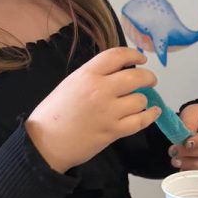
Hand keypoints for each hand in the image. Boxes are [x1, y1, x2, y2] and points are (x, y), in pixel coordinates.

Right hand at [25, 47, 159, 173]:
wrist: (45, 143)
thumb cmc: (53, 113)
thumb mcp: (70, 84)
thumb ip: (93, 76)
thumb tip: (118, 73)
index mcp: (87, 75)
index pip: (117, 56)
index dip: (134, 55)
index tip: (141, 59)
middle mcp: (101, 90)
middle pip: (136, 77)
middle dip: (148, 77)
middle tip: (150, 80)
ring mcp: (109, 112)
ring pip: (140, 100)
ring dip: (143, 100)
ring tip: (139, 102)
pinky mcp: (114, 131)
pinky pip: (141, 121)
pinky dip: (150, 116)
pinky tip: (153, 112)